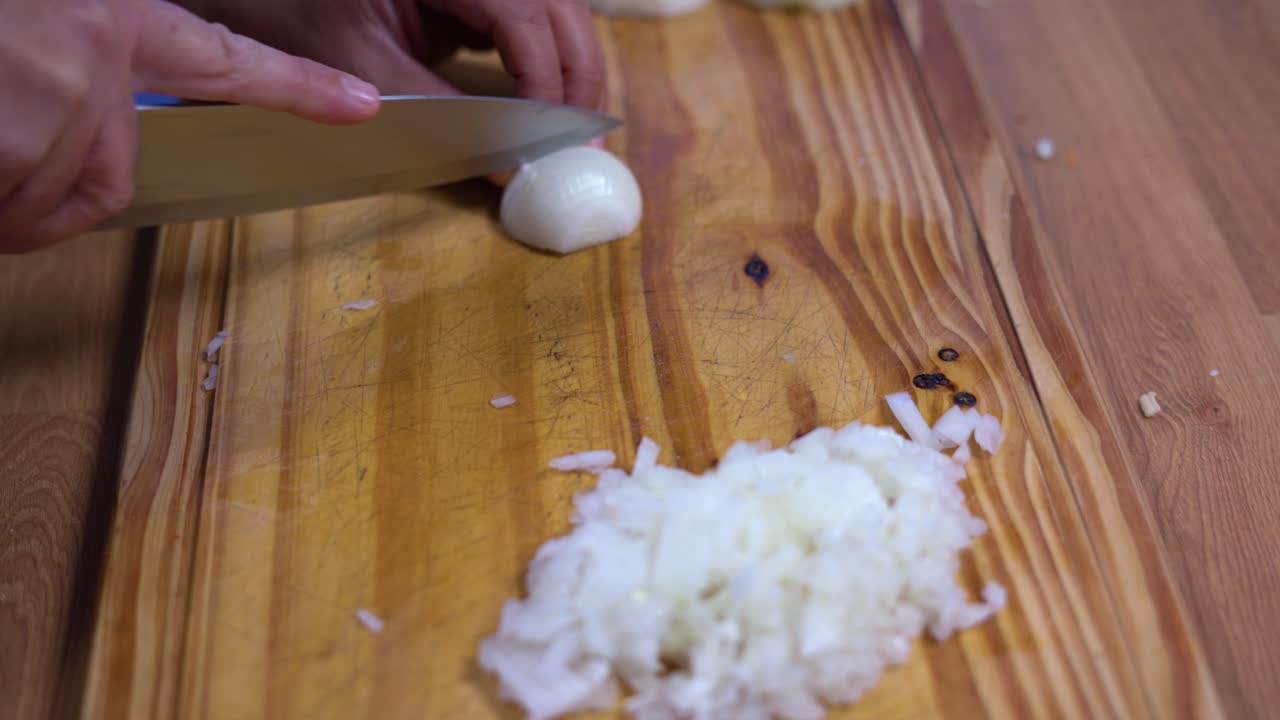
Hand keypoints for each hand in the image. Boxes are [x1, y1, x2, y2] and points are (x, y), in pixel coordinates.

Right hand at [0, 0, 381, 252]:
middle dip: (55, 194)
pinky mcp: (6, 138)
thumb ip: (71, 63)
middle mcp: (92, 58)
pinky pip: (8, 215)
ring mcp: (47, 103)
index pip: (227, 60)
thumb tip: (81, 125)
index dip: (298, 87)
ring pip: (40, 204)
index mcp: (109, 15)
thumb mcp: (34, 26)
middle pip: (107, 176)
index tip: (365, 107)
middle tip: (0, 157)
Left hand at [179, 0, 605, 108]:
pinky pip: (516, 14)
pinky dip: (531, 57)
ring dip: (561, 67)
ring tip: (561, 130)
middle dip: (573, 75)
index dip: (550, 79)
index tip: (556, 142)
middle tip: (580, 145)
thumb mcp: (356, 65)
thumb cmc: (278, 4)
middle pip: (558, 5)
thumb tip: (505, 165)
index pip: (528, 12)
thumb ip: (437, 115)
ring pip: (549, 8)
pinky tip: (532, 101)